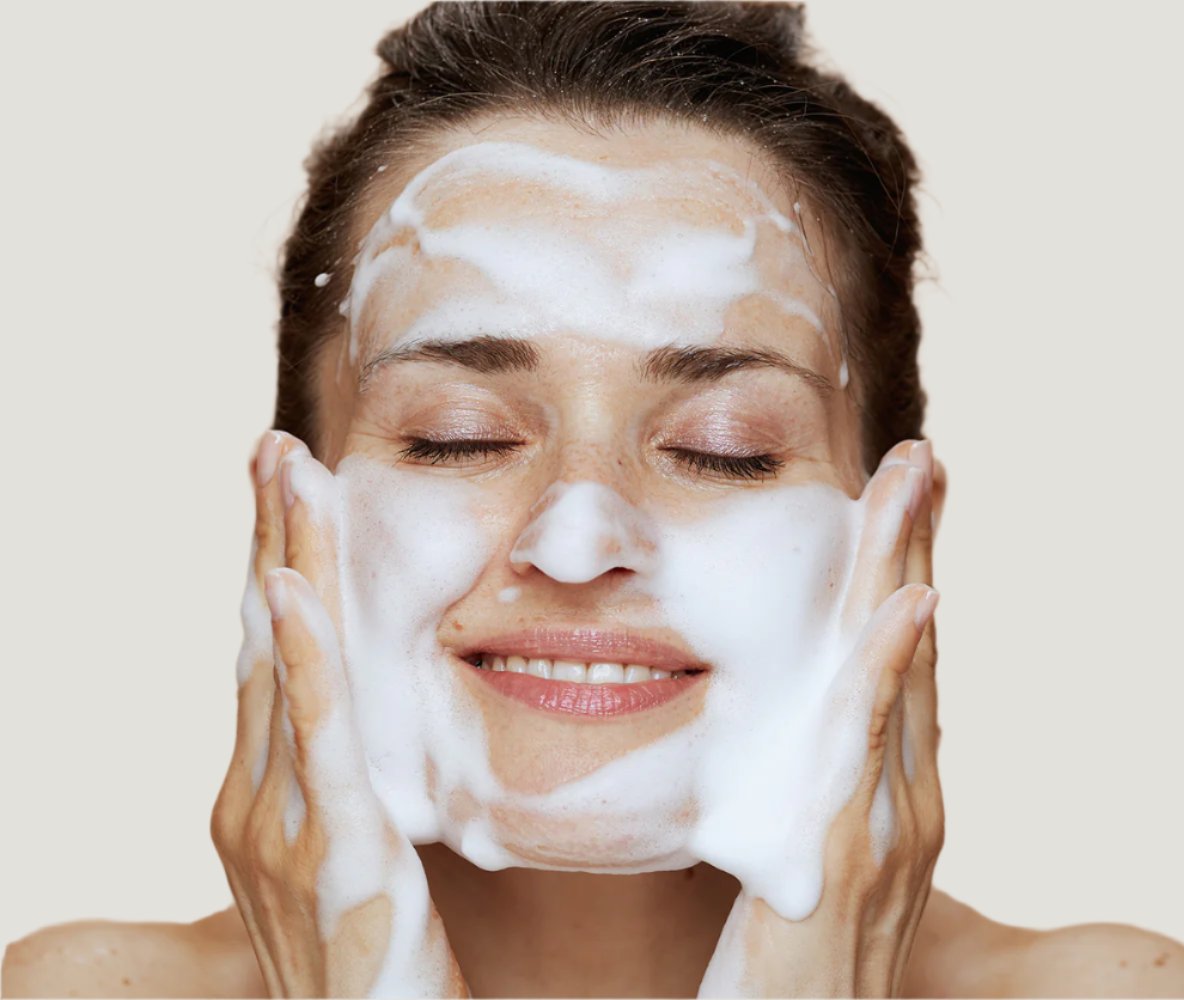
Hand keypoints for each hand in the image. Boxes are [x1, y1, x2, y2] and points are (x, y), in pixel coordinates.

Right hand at [210, 431, 468, 997]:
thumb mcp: (352, 868)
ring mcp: (284, 829)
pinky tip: (293, 588)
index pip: (268, 661)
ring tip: (288, 472)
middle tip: (275, 446)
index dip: (274, 569)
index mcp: (261, 801)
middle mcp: (254, 805)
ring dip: (286, 561)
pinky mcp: (337, 853)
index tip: (286, 490)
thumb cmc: (378, 970)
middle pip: (261, 644)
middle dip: (269, 540)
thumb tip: (359, 738)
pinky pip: (320, 738)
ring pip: (283, 667)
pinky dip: (304, 658)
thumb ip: (343, 796)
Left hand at [699, 439, 943, 996]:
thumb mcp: (802, 868)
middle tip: (920, 454)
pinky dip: (890, 668)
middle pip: (913, 649)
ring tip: (914, 482)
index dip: (901, 576)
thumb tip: (787, 746)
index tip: (899, 499)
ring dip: (908, 569)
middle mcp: (906, 802)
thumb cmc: (785, 973)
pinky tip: (907, 604)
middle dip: (917, 547)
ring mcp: (890, 828)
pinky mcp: (853, 857)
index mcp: (888, 796)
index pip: (897, 664)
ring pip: (902, 673)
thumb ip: (808, 800)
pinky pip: (872, 743)